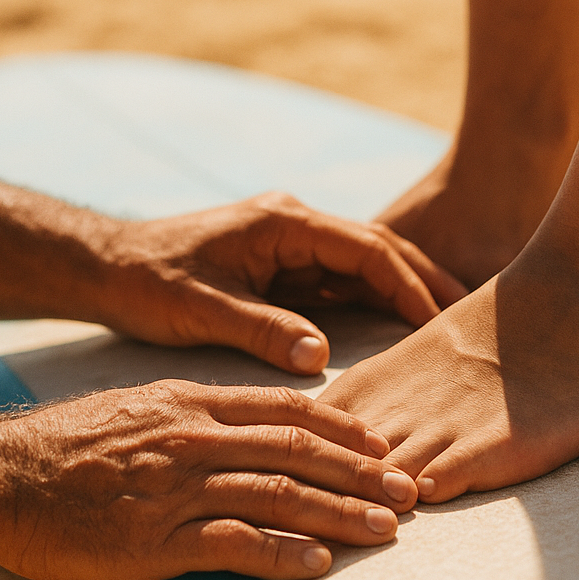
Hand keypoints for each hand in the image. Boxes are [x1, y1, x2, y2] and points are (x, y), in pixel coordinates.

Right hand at [0, 381, 418, 579]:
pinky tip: (319, 563)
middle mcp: (193, 438)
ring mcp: (176, 487)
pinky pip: (232, 544)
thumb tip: (245, 425)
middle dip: (359, 470)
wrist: (1, 476)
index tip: (380, 443)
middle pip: (296, 449)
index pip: (285, 409)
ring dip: (339, 512)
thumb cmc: (66, 445)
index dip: (341, 427)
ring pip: (277, 493)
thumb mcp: (138, 406)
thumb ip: (194, 413)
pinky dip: (281, 553)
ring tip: (387, 529)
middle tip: (408, 489)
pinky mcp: (155, 538)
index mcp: (191, 403)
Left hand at [94, 193, 466, 373]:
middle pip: (378, 251)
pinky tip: (400, 331)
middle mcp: (294, 226)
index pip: (366, 249)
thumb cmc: (148, 283)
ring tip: (449, 328)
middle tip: (470, 318)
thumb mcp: (201, 309)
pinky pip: (342, 284)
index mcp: (284, 223)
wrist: (107, 268)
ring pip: (365, 267)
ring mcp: (291, 245)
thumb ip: (262, 329)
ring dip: (404, 292)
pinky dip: (374, 304)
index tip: (439, 322)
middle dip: (425, 282)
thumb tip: (320, 356)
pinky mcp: (283, 267)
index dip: (408, 285)